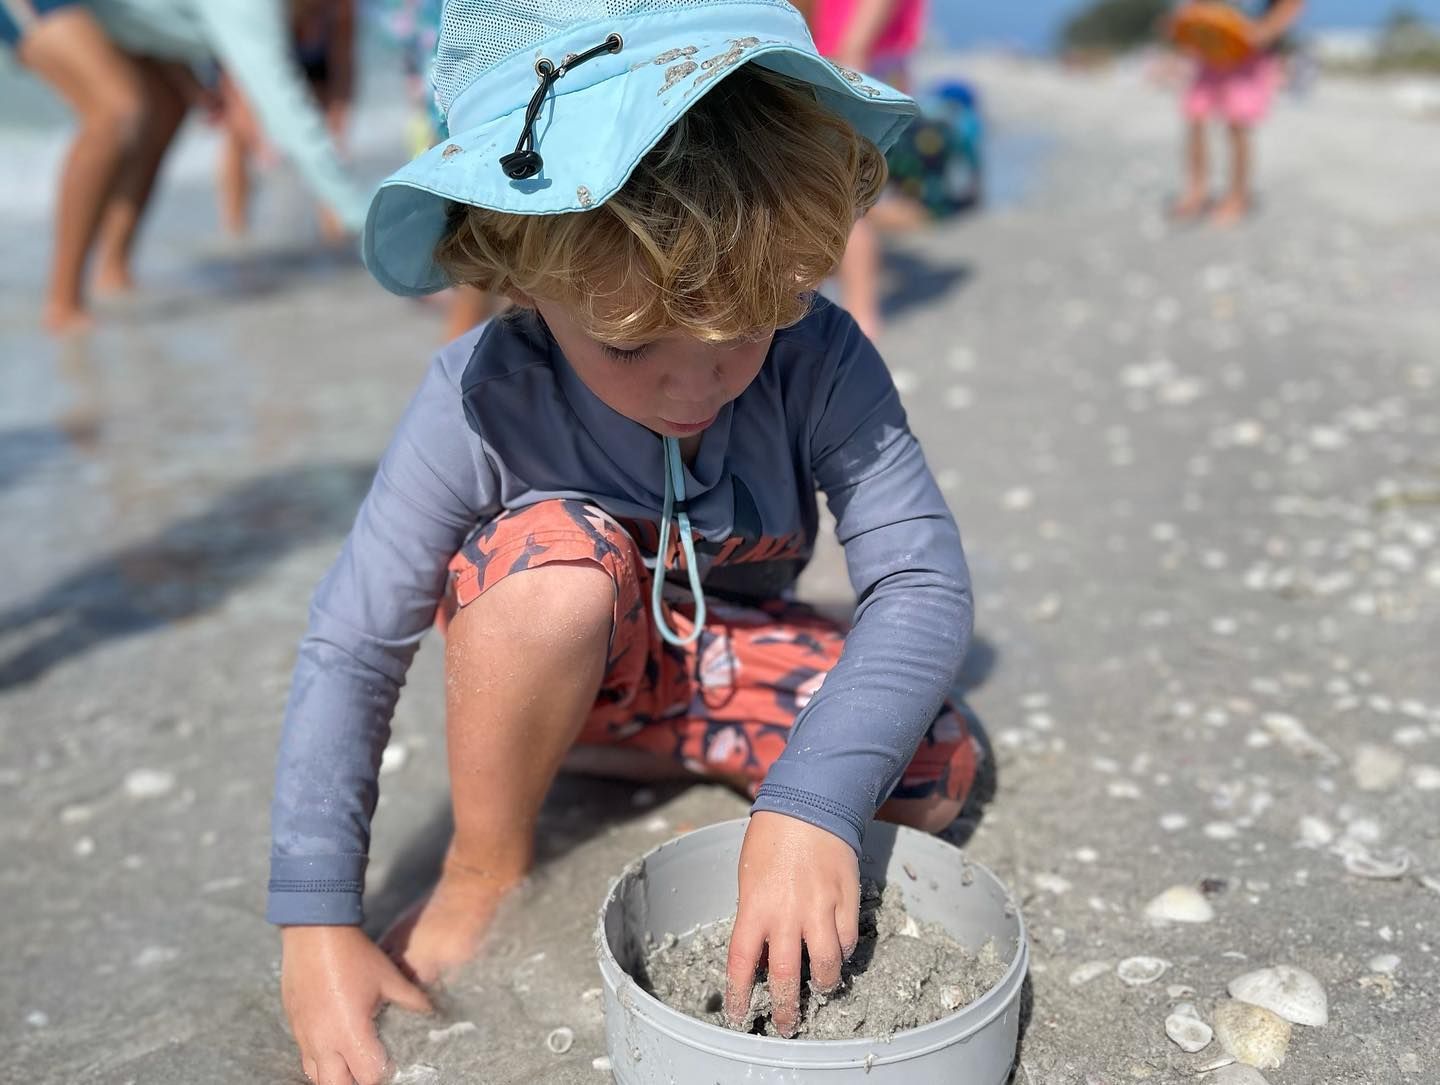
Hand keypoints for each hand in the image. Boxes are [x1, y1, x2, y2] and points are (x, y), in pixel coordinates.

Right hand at [281, 925, 432, 1084]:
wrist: (313, 932)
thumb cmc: (353, 954)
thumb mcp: (388, 976)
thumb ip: (411, 998)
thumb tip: (431, 1010)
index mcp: (350, 1031)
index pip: (367, 1076)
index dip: (382, 1073)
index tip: (391, 1064)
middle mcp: (324, 1041)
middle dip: (356, 1081)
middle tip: (370, 1067)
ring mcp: (305, 1035)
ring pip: (315, 1076)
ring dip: (335, 1074)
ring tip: (352, 1061)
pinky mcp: (294, 1026)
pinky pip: (304, 1056)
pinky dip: (320, 1060)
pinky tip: (334, 1047)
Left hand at [723, 812, 859, 1036]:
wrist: (810, 806)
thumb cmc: (771, 840)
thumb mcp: (749, 877)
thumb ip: (756, 915)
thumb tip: (764, 951)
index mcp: (755, 908)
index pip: (742, 963)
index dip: (739, 995)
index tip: (739, 1016)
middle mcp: (787, 914)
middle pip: (787, 975)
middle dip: (786, 1008)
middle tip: (786, 1025)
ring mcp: (821, 909)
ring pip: (827, 965)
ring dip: (823, 984)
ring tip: (821, 990)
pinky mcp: (847, 901)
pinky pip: (848, 940)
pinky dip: (843, 952)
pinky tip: (838, 952)